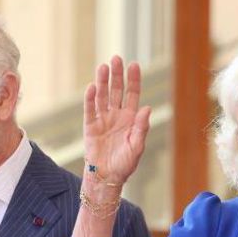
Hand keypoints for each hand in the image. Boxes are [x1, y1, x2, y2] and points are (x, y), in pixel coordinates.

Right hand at [83, 56, 151, 185]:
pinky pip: (90, 109)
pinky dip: (90, 98)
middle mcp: (116, 115)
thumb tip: (147, 108)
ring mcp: (102, 119)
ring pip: (102, 96)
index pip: (132, 94)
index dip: (133, 80)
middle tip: (116, 59)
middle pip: (116, 90)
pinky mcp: (90, 126)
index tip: (134, 65)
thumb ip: (141, 128)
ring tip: (103, 67)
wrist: (107, 177)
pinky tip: (92, 87)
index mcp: (130, 118)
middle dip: (117, 75)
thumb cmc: (124, 164)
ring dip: (102, 82)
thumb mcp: (137, 146)